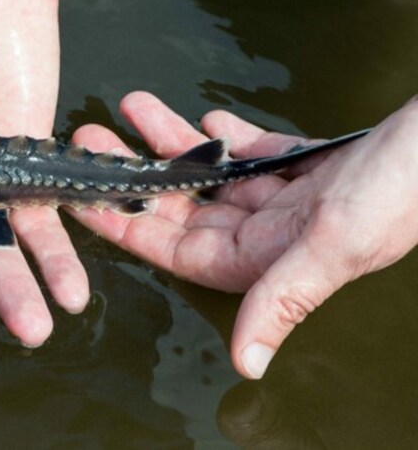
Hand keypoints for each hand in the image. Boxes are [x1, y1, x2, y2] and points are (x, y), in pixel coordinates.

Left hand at [71, 91, 417, 377]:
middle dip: (135, 172)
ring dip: (170, 143)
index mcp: (266, 258)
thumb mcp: (335, 245)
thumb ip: (283, 300)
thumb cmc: (404, 192)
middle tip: (94, 141)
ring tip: (134, 110)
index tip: (87, 197)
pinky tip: (202, 122)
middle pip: (181, 206)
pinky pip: (250, 153)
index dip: (126, 225)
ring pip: (209, 173)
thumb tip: (247, 363)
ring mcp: (285, 197)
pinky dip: (224, 139)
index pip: (175, 247)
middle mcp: (269, 232)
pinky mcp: (305, 165)